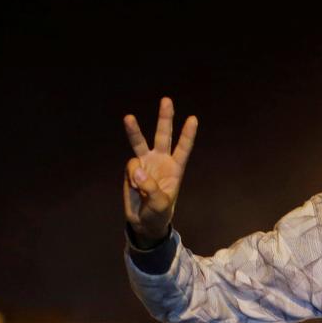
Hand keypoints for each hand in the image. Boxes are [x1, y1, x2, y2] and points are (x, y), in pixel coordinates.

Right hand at [122, 97, 198, 246]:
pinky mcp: (132, 169)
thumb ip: (151, 187)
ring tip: (128, 117)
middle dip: (164, 118)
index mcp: (175, 168)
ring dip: (134, 130)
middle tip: (167, 100)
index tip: (193, 119)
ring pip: (140, 142)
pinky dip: (132, 177)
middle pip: (163, 135)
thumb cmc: (158, 213)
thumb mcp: (160, 204)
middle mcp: (160, 161)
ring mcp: (145, 163)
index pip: (183, 148)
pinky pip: (131, 167)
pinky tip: (135, 187)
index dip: (187, 135)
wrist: (143, 221)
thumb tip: (138, 170)